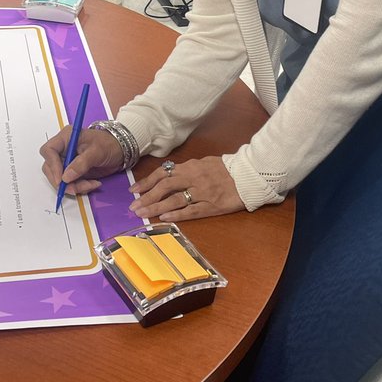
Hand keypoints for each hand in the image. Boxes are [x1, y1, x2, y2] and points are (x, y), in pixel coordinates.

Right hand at [39, 127, 125, 196]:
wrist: (120, 151)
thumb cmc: (109, 144)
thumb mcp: (96, 151)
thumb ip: (81, 163)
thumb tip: (65, 177)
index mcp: (66, 138)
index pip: (49, 150)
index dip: (52, 165)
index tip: (60, 179)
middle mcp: (63, 149)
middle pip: (50, 168)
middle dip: (62, 181)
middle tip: (75, 188)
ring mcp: (67, 161)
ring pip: (59, 179)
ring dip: (73, 186)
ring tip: (90, 185)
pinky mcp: (73, 172)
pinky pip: (69, 183)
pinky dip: (79, 187)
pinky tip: (93, 184)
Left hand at [129, 156, 243, 220]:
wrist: (248, 175)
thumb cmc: (225, 168)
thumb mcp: (203, 163)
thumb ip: (187, 169)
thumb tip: (168, 174)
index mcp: (190, 167)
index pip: (163, 174)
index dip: (146, 182)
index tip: (133, 190)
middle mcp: (193, 178)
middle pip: (165, 187)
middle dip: (147, 197)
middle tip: (133, 207)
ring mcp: (202, 192)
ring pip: (174, 200)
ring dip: (156, 208)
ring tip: (143, 214)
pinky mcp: (211, 205)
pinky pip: (191, 211)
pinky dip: (177, 215)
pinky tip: (164, 219)